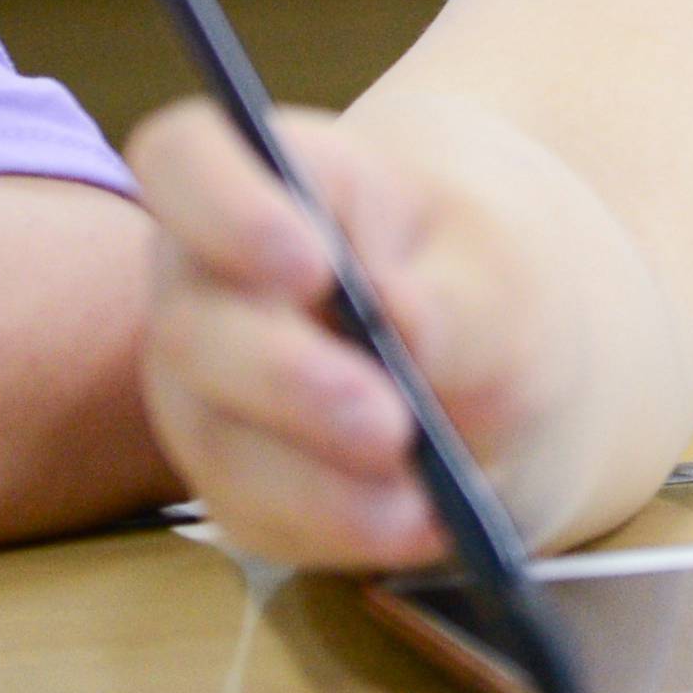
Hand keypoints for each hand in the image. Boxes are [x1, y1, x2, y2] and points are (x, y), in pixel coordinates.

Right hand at [129, 98, 551, 569]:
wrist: (500, 367)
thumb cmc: (486, 288)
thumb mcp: (503, 278)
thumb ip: (455, 298)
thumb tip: (398, 321)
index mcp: (273, 185)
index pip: (188, 162)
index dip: (224, 209)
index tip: (309, 266)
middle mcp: (213, 285)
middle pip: (199, 326)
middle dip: (291, 382)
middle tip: (390, 424)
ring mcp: (209, 389)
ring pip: (218, 439)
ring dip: (319, 481)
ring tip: (421, 502)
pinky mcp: (235, 478)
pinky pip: (260, 515)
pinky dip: (342, 529)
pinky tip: (416, 528)